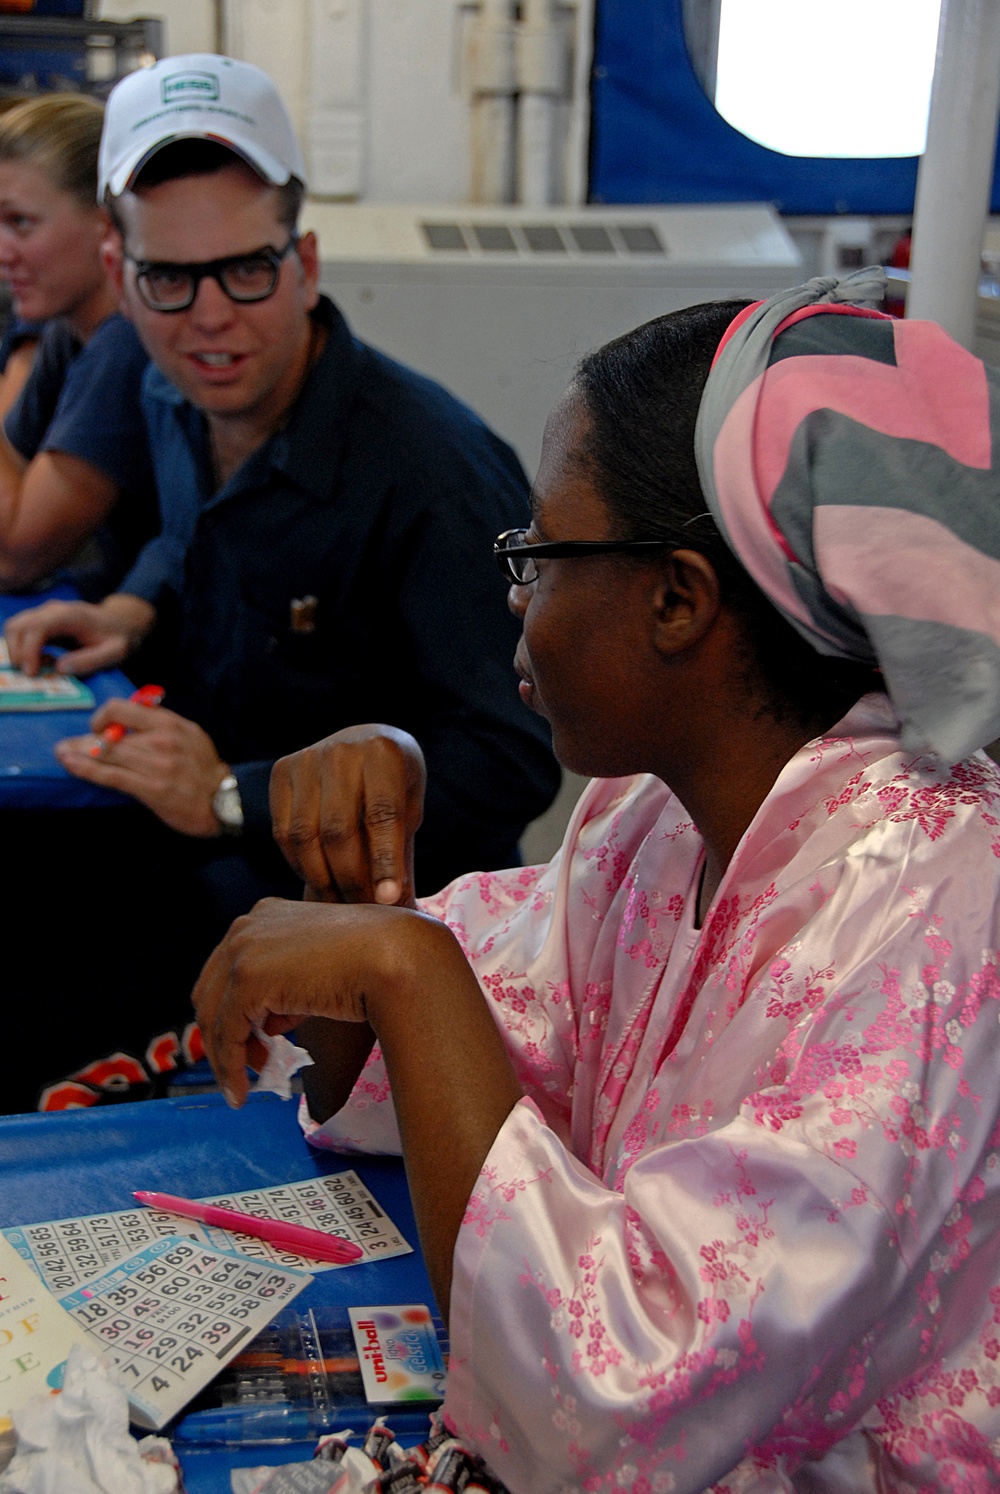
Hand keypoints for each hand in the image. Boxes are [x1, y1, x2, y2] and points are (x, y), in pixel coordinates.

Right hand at [4, 593, 154, 675]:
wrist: (121, 623)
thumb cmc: (119, 638)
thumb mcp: (115, 653)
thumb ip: (91, 661)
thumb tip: (60, 669)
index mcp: (70, 615)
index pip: (37, 627)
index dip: (29, 650)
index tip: (32, 673)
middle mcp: (52, 610)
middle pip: (18, 626)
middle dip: (18, 653)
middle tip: (32, 676)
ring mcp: (44, 614)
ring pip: (14, 628)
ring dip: (17, 652)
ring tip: (39, 668)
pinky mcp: (42, 622)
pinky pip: (20, 633)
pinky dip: (22, 649)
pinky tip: (42, 662)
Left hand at [55, 700, 228, 836]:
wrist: (226, 800)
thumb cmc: (205, 769)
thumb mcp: (191, 735)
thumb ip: (162, 725)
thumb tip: (130, 721)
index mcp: (171, 724)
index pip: (126, 708)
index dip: (105, 715)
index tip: (99, 727)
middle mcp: (162, 740)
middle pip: (111, 732)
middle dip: (85, 738)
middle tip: (69, 744)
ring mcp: (156, 765)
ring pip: (107, 753)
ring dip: (78, 752)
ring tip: (62, 753)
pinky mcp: (150, 788)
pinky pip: (111, 775)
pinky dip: (86, 768)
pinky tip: (70, 764)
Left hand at [192, 893, 522, 1316]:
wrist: (399, 955)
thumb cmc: (380, 960)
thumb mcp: (325, 965)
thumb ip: (294, 982)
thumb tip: (270, 1020)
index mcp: (267, 915)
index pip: (228, 967)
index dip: (233, 1008)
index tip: (255, 1041)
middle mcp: (248, 925)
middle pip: (210, 990)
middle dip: (223, 1033)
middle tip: (251, 1065)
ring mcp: (244, 950)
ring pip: (212, 1014)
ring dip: (224, 1057)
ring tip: (244, 1086)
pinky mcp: (247, 978)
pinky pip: (225, 1033)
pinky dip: (229, 1067)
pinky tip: (242, 1092)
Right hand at [270, 724, 425, 906]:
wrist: (363, 742)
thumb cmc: (394, 785)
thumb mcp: (409, 809)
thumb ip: (400, 852)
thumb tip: (401, 912)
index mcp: (384, 753)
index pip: (382, 815)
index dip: (384, 862)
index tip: (385, 901)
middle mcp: (342, 751)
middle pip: (338, 831)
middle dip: (350, 879)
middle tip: (361, 910)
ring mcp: (307, 758)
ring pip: (305, 836)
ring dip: (321, 879)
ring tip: (340, 903)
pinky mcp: (281, 771)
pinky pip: (284, 832)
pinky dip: (300, 864)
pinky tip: (318, 878)